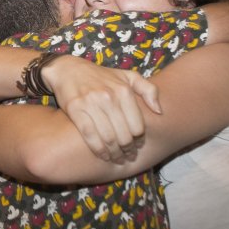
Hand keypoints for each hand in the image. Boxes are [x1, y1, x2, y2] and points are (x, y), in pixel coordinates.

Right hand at [41, 58, 161, 163]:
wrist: (69, 69)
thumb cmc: (102, 76)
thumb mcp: (128, 76)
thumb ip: (148, 90)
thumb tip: (159, 111)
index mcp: (124, 90)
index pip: (137, 125)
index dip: (139, 140)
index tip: (138, 146)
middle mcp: (109, 97)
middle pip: (124, 135)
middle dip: (128, 150)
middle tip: (128, 157)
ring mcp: (91, 103)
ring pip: (108, 138)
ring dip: (115, 153)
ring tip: (117, 159)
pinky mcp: (76, 109)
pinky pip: (89, 135)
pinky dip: (98, 149)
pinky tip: (103, 156)